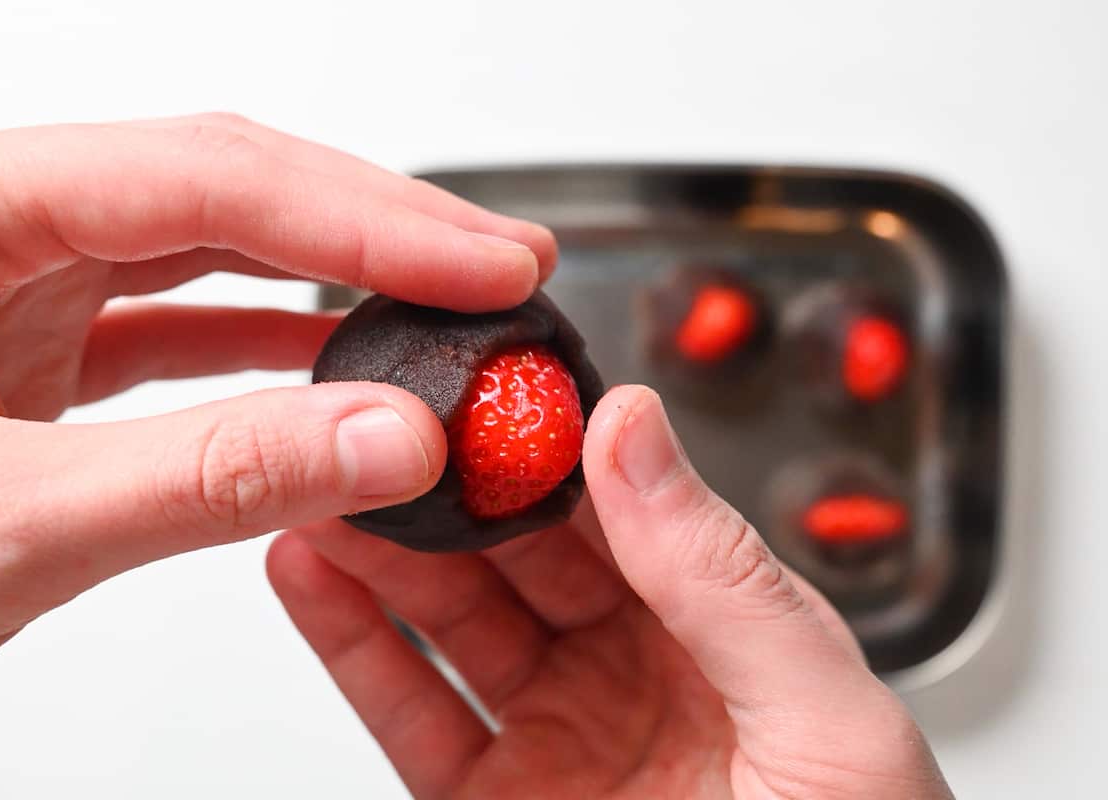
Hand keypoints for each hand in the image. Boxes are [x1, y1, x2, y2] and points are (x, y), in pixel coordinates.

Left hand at [0, 114, 555, 712]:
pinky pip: (172, 330)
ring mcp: (2, 294)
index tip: (485, 257)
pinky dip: (267, 350)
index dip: (364, 216)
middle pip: (218, 190)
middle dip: (370, 229)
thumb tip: (387, 441)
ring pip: (204, 254)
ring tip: (441, 306)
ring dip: (329, 282)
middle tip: (496, 266)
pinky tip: (336, 367)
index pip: (198, 178)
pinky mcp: (23, 361)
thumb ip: (208, 478)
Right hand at [268, 386, 953, 798]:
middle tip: (377, 426)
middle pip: (519, 554)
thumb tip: (636, 429)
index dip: (546, 446)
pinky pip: (412, 716)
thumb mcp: (821, 716)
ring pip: (452, 621)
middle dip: (447, 489)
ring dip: (383, 552)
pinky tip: (312, 577)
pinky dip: (353, 646)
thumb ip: (724, 572)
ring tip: (324, 482)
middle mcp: (633, 669)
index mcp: (723, 627)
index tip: (482, 396)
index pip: (618, 508)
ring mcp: (559, 734)